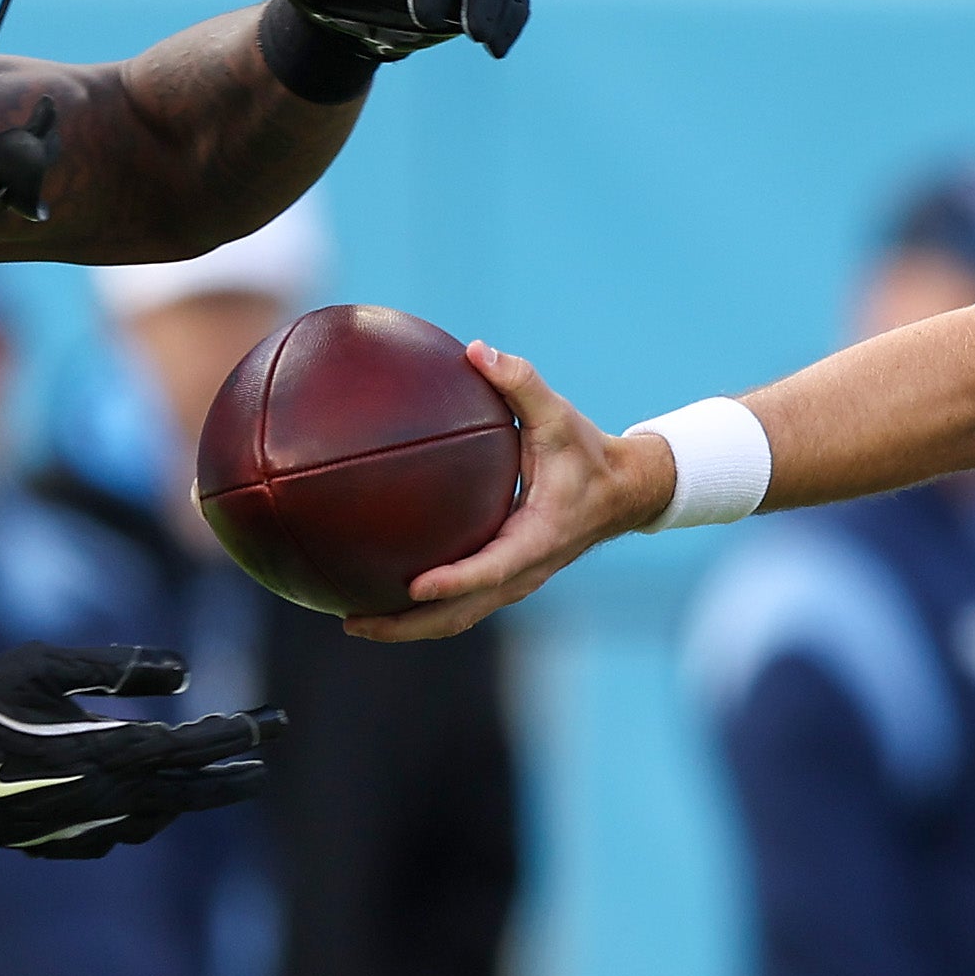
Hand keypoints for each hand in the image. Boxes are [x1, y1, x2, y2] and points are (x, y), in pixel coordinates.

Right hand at [0, 644, 282, 856]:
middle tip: (261, 767)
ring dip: (189, 800)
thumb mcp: (45, 665)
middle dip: (230, 778)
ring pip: (156, 819)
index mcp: (108, 752)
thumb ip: (115, 667)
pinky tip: (148, 806)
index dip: (237, 733)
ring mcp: (82, 828)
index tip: (271, 723)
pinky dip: (144, 818)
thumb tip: (182, 670)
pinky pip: (118, 834)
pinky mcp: (58, 843)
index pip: (192, 745)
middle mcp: (105, 798)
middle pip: (188, 792)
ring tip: (211, 782)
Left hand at [349, 345, 669, 641]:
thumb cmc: (588, 454)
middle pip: (460, 614)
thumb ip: (520, 382)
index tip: (414, 587)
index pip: (492, 569)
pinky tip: (378, 592)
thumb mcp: (559, 416)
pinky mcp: (503, 578)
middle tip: (352, 621)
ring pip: (455, 618)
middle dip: (406, 624)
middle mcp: (523, 571)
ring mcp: (512, 581)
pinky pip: (459, 604)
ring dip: (406, 626)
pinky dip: (420, 610)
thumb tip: (476, 349)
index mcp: (538, 538)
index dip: (454, 582)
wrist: (623, 492)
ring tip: (352, 619)